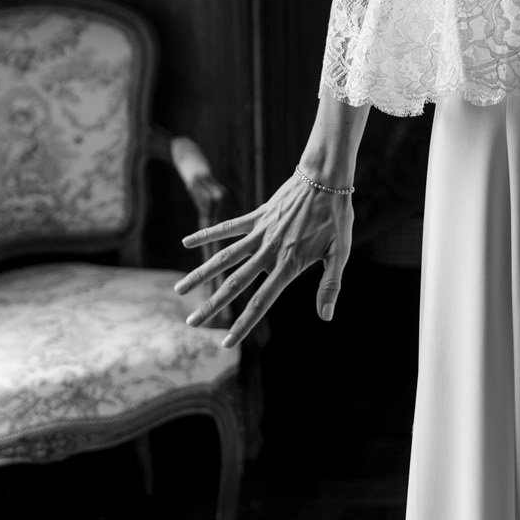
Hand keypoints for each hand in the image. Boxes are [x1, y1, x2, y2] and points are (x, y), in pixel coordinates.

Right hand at [173, 171, 352, 346]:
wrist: (326, 176)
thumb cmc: (336, 216)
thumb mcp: (340, 252)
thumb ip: (330, 285)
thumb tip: (325, 318)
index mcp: (289, 264)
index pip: (261, 301)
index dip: (243, 324)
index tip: (225, 343)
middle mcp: (269, 250)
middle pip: (235, 284)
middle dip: (212, 305)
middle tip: (190, 323)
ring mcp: (260, 232)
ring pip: (224, 257)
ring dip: (201, 273)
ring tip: (179, 289)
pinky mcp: (257, 215)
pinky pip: (228, 227)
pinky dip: (207, 234)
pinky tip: (186, 242)